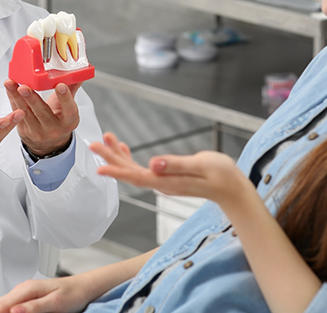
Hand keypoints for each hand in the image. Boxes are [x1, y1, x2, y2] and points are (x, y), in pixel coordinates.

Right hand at [0, 277, 88, 312]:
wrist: (83, 286)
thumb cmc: (72, 294)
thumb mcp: (56, 303)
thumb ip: (34, 307)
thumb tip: (14, 310)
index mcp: (27, 290)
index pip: (0, 307)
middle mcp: (22, 290)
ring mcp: (22, 292)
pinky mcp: (25, 297)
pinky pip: (3, 304)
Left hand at [4, 79, 81, 156]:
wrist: (49, 142)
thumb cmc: (59, 120)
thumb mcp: (68, 108)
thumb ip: (71, 90)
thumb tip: (79, 74)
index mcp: (68, 122)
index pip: (69, 110)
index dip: (65, 98)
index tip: (60, 85)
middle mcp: (53, 129)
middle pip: (42, 112)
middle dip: (32, 99)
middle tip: (25, 87)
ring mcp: (37, 131)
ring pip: (26, 113)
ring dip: (17, 97)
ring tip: (11, 84)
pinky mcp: (24, 131)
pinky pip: (16, 114)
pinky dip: (12, 99)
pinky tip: (9, 89)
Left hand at [90, 132, 247, 206]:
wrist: (232, 189)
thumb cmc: (221, 175)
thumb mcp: (201, 166)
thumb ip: (176, 165)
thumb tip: (152, 165)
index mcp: (167, 182)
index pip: (137, 176)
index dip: (117, 170)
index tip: (99, 165)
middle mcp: (161, 184)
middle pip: (130, 172)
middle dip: (111, 158)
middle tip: (93, 144)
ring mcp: (162, 181)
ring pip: (134, 169)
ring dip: (118, 155)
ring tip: (106, 138)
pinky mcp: (166, 177)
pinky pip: (142, 168)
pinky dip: (130, 157)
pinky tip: (123, 148)